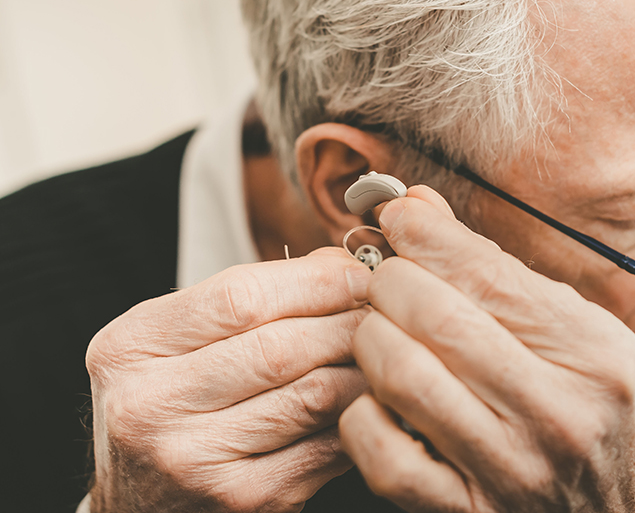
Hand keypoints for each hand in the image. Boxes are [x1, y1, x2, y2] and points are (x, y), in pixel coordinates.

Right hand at [86, 248, 371, 512]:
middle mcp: (152, 406)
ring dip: (362, 365)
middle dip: (348, 320)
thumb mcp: (176, 337)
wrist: (130, 498)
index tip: (356, 272)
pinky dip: (357, 413)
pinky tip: (367, 395)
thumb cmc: (165, 400)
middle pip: (281, 348)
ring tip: (383, 347)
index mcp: (131, 347)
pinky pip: (325, 446)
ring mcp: (196, 461)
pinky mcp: (243, 500)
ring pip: (313, 396)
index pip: (240, 298)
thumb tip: (338, 266)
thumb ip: (249, 296)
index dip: (315, 281)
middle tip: (383, 308)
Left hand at [339, 187, 634, 512]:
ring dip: (372, 337)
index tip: (396, 215)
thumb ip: (494, 269)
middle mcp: (557, 411)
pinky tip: (379, 399)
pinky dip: (362, 413)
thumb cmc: (580, 405)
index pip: (488, 273)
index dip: (426, 235)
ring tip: (381, 330)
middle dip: (390, 281)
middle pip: (437, 316)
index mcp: (590, 352)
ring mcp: (510, 468)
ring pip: (402, 374)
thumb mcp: (567, 331)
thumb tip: (415, 205)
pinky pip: (382, 452)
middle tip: (386, 279)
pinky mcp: (465, 510)